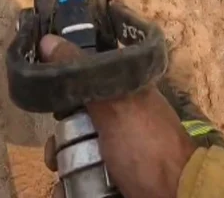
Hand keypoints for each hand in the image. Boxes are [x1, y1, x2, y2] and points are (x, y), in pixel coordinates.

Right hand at [42, 34, 196, 197]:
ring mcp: (119, 152)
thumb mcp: (115, 104)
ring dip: (64, 168)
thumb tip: (48, 39)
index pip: (88, 82)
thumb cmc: (147, 146)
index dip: (66, 93)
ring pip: (75, 155)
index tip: (52, 105)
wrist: (175, 193)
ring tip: (63, 178)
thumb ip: (83, 74)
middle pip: (76, 125)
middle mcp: (123, 121)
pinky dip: (72, 188)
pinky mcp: (115, 178)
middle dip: (61, 142)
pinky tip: (67, 193)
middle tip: (57, 153)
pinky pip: (82, 180)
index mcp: (128, 94)